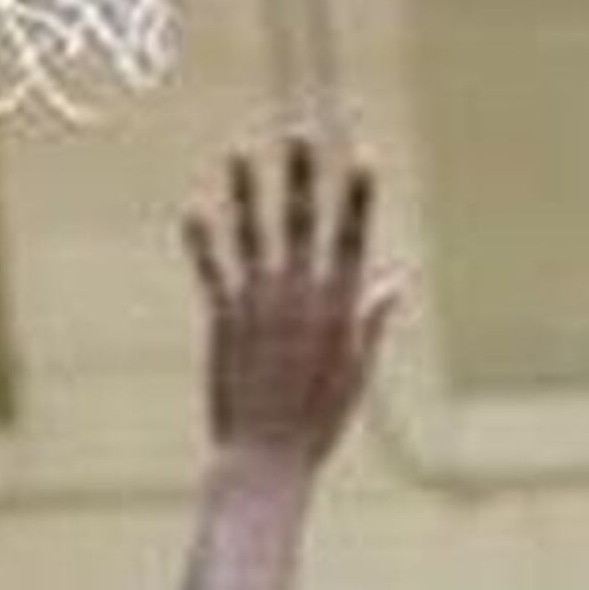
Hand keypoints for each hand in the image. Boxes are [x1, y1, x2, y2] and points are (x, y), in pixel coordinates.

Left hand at [184, 133, 397, 469]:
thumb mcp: (356, 370)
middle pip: (303, 222)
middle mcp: (299, 297)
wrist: (266, 458)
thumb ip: (371, 320)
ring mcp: (260, 305)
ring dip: (247, 191)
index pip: (352, 238)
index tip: (363, 154)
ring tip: (239, 153)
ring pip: (253, 235)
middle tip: (300, 131)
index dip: (358, 195)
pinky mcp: (225, 320)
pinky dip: (203, 242)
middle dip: (303, 174)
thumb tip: (395, 281)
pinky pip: (213, 271)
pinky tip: (193, 212)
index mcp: (338, 308)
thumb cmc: (318, 421)